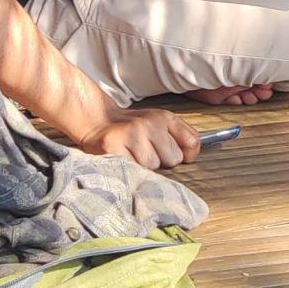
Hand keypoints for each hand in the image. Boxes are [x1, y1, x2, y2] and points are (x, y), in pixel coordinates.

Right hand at [79, 106, 202, 169]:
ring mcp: (131, 134)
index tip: (172, 154)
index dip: (186, 154)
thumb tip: (190, 157)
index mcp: (165, 117)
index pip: (192, 142)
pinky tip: (123, 158)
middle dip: (161, 161)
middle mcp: (150, 123)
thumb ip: (180, 137)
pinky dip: (129, 169)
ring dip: (143, 166)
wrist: (97, 121)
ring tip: (132, 154)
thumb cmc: (132, 129)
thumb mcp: (160, 125)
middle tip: (144, 152)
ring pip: (153, 166)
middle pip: (173, 159)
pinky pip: (133, 170)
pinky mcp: (113, 147)